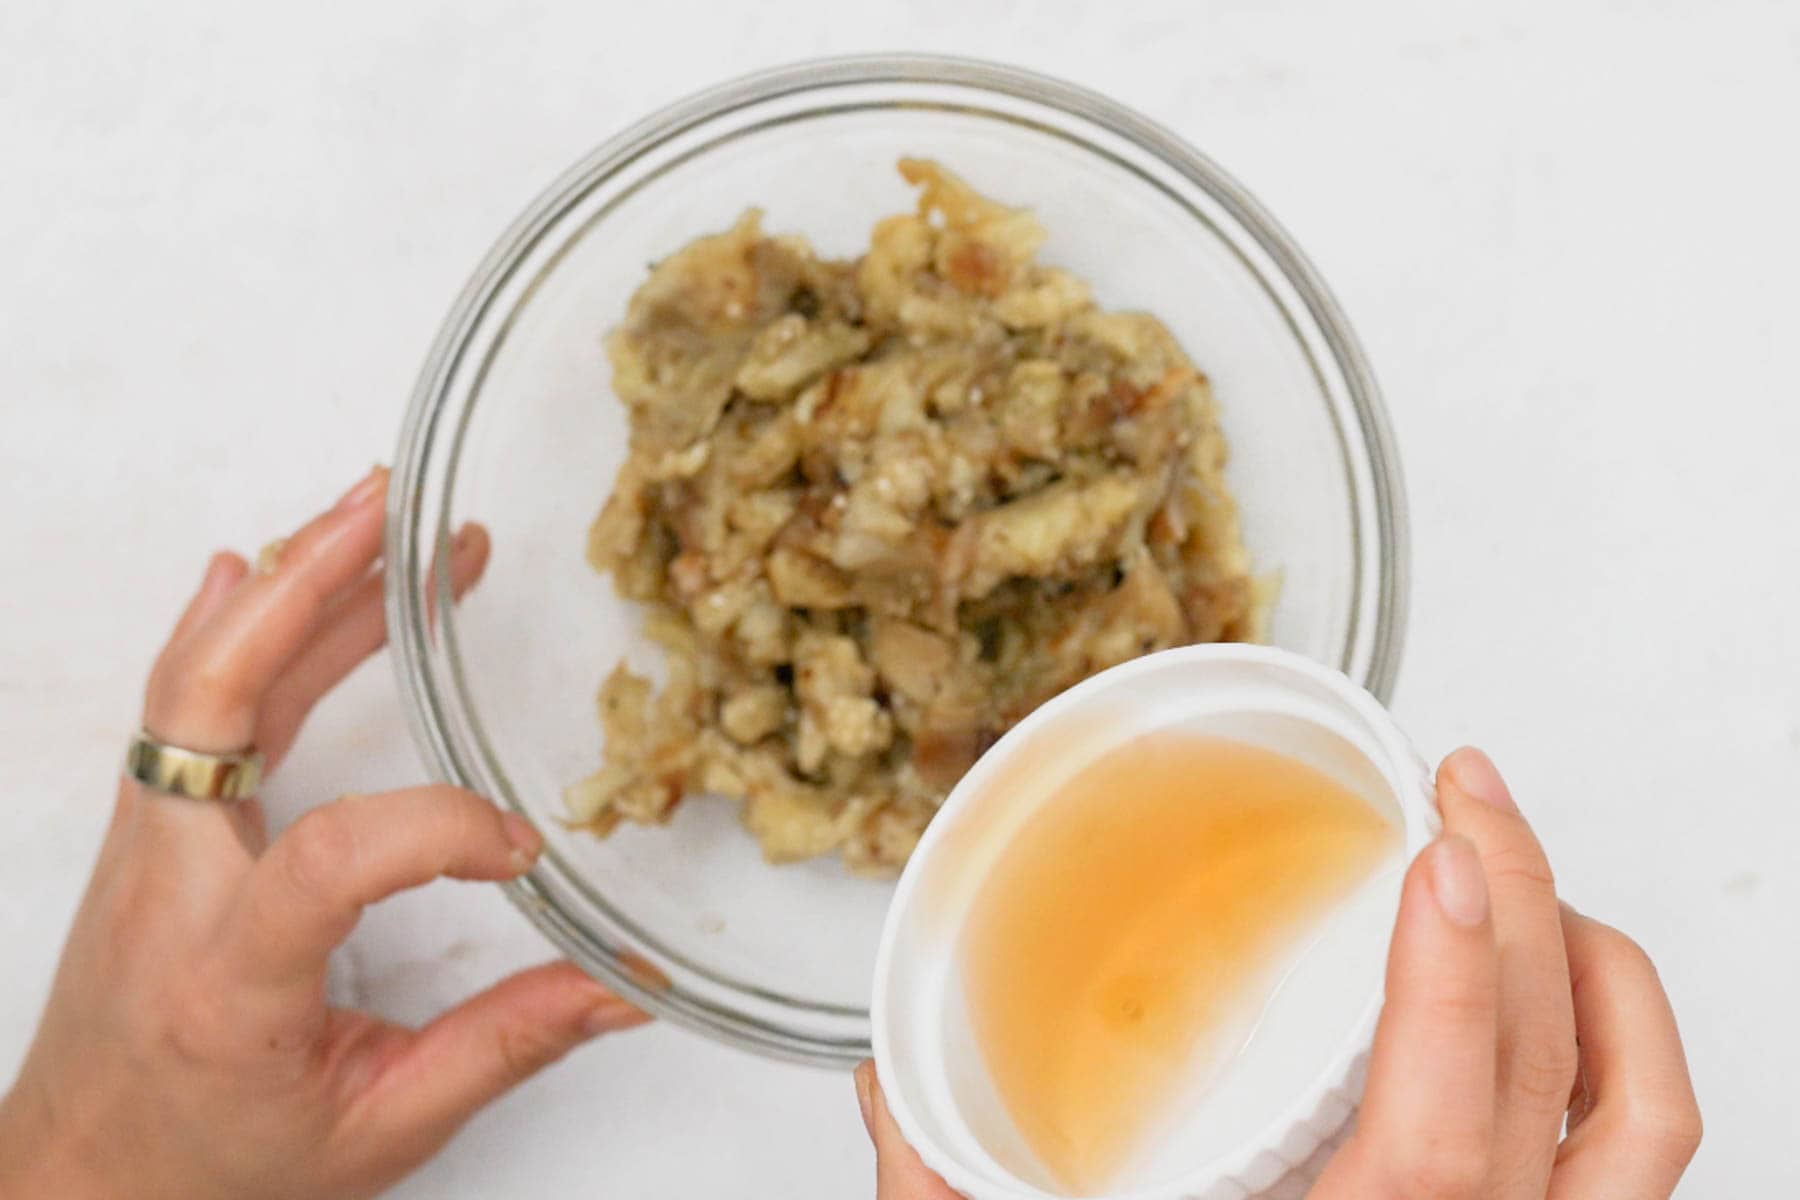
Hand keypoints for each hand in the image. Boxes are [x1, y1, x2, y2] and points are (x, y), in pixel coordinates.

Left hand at [0, 468, 647, 1199]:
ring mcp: (150, 842)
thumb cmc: (212, 1164)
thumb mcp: (375, 1129)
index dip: (438, 831)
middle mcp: (170, 884)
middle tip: (397, 514)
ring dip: (293, 583)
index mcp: (228, 976)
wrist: (79, 1179)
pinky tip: (262, 565)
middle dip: (311, 586)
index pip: (327, 861)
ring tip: (382, 514)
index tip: (519, 848)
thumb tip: (620, 986)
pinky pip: (181, 697)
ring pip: (198, 675)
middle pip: (213, 697)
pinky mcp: (154, 824)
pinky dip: (232, 622)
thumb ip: (502, 1049)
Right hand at [857, 748, 1700, 1198]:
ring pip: (1636, 1116)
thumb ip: (956, 1198)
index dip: (1454, 995)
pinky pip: (1641, 1146)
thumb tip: (901, 1087)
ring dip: (1594, 963)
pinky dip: (1631, 1037)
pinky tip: (1573, 972)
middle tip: (1456, 798)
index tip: (1433, 859)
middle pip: (1547, 1084)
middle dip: (1521, 901)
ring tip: (1522, 862)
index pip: (1433, 1157)